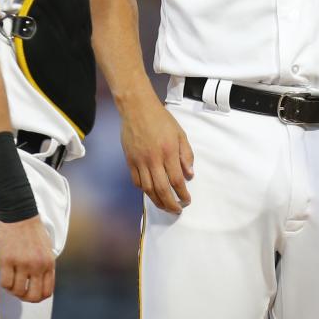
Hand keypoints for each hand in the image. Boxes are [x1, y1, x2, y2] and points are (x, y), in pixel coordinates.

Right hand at [0, 216, 55, 302]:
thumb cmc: (32, 231)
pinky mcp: (7, 260)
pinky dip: (5, 284)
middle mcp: (38, 266)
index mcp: (49, 263)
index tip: (31, 293)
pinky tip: (6, 276)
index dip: (38, 297)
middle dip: (25, 298)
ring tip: (12, 281)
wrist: (20, 214)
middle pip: (33, 296)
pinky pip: (5, 283)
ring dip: (13, 290)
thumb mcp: (46, 249)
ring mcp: (22, 264)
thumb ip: (45, 267)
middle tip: (20, 291)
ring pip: (18, 291)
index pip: (47, 292)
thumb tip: (40, 286)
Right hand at [119, 92, 194, 213]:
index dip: (182, 194)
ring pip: (147, 189)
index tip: (187, 200)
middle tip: (176, 210)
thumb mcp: (180, 134)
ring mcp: (139, 161)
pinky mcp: (129, 161)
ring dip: (156, 201)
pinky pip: (136, 181)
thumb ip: (186, 154)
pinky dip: (144, 190)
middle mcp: (153, 160)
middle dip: (170, 203)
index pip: (176, 180)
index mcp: (168, 152)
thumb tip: (189, 175)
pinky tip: (150, 192)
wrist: (137, 109)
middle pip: (161, 189)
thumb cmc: (162, 119)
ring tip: (164, 206)